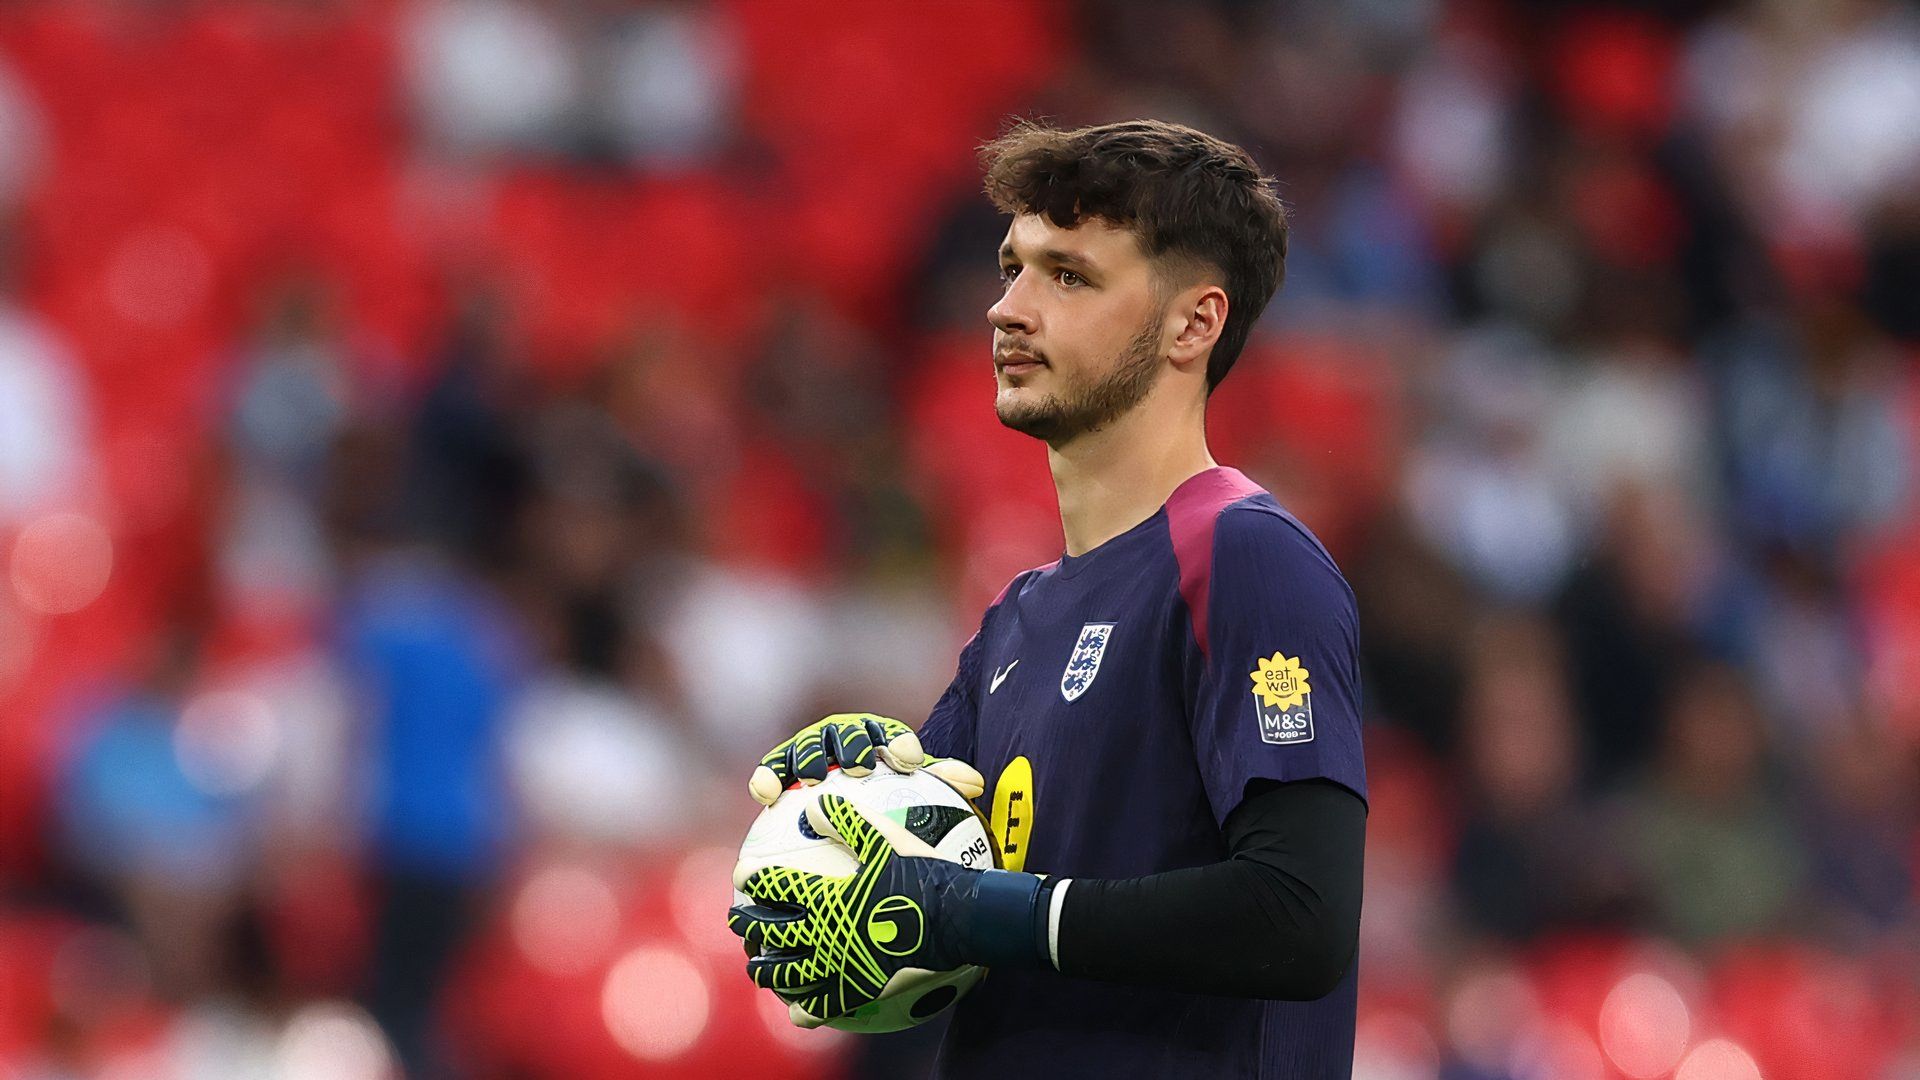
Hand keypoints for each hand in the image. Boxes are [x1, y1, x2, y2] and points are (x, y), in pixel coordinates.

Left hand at [729, 792, 978, 1025]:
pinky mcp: (860, 988)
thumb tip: (812, 803)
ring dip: (767, 970)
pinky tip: (797, 1013)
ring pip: (789, 974)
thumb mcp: (885, 838)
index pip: (777, 885)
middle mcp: (825, 932)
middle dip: (747, 924)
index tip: (741, 876)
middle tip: (736, 920)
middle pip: (771, 931)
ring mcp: (840, 964)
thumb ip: (847, 820)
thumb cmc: (923, 873)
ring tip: (758, 968)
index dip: (754, 879)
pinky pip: (826, 1006)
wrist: (958, 918)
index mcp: (827, 895)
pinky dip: (807, 1010)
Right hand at [748, 713, 984, 806]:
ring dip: (809, 758)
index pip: (892, 736)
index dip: (899, 744)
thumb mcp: (909, 788)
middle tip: (858, 767)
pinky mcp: (778, 767)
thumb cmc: (881, 796)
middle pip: (847, 735)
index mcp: (879, 738)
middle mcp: (843, 736)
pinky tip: (765, 795)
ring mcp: (809, 749)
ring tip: (812, 777)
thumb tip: (976, 783)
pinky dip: (767, 777)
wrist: (836, 803)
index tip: (906, 760)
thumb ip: (940, 781)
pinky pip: (770, 770)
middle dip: (852, 746)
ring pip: (808, 747)